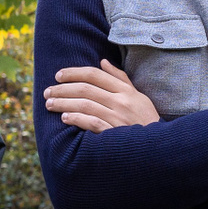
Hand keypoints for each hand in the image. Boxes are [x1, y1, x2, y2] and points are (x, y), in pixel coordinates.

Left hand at [43, 58, 159, 132]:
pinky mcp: (115, 133)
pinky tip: (65, 118)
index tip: (58, 75)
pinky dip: (77, 119)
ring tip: (50, 105)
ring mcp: (119, 118)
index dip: (73, 73)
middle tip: (47, 92)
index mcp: (126, 90)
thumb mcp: (138, 96)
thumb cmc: (145, 120)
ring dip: (64, 103)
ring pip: (85, 104)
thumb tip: (102, 61)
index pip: (95, 75)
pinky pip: (92, 123)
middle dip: (62, 89)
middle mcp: (122, 101)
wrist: (160, 147)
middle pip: (86, 89)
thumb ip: (120, 79)